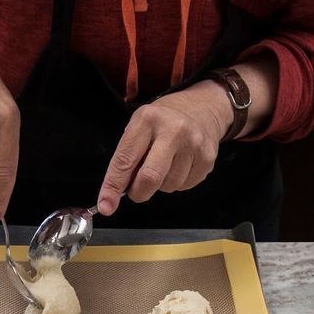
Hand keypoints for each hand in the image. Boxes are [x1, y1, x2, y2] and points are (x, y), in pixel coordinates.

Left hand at [96, 82, 232, 214]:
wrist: (201, 107)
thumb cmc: (162, 122)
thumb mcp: (138, 127)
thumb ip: (126, 158)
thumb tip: (114, 194)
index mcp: (147, 120)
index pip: (125, 160)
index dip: (113, 187)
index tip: (106, 205)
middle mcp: (173, 130)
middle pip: (150, 178)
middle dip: (139, 193)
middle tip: (136, 190)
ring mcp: (193, 144)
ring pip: (168, 186)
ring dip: (160, 185)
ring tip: (164, 165)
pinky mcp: (208, 157)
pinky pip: (184, 186)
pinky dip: (177, 182)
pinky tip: (179, 165)